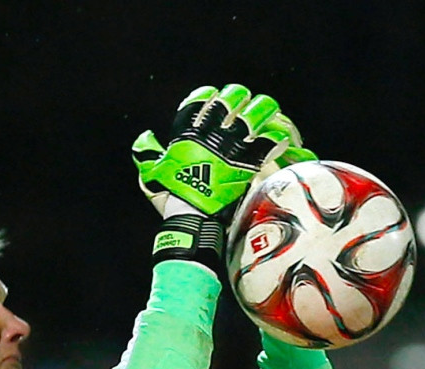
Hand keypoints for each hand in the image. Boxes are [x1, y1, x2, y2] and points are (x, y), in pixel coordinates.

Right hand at [133, 84, 314, 274]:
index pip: (198, 101)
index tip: (214, 96)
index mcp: (187, 134)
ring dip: (261, 111)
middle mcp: (209, 136)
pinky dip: (275, 139)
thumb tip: (145, 136)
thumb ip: (147, 153)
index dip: (208, 95)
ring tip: (267, 111)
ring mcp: (229, 148)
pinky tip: (279, 138)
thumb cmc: (172, 197)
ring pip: (252, 117)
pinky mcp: (246, 164)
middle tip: (245, 102)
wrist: (191, 217)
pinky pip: (266, 144)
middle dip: (239, 98)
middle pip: (230, 102)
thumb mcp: (152, 172)